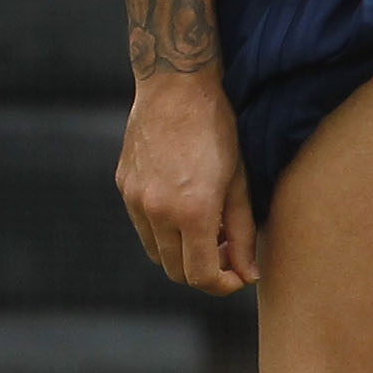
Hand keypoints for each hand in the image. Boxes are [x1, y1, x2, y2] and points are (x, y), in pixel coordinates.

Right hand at [116, 69, 255, 292]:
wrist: (176, 87)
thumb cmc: (216, 129)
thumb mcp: (238, 182)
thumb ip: (242, 234)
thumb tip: (248, 274)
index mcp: (192, 212)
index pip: (200, 276)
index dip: (221, 286)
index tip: (237, 277)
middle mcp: (158, 211)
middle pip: (175, 271)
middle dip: (202, 272)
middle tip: (225, 254)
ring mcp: (136, 199)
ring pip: (156, 252)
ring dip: (181, 253)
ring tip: (206, 230)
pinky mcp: (124, 186)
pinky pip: (143, 225)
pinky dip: (163, 230)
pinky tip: (183, 208)